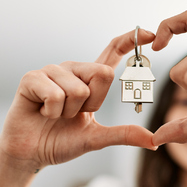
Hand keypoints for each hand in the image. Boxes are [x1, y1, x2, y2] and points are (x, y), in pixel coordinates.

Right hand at [0, 29, 156, 170]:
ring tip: (54, 114)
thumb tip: (154, 141)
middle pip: (103, 74)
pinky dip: (51, 112)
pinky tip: (42, 112)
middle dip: (92, 104)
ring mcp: (52, 72)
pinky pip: (55, 94)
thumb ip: (123, 135)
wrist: (31, 154)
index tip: (149, 33)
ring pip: (78, 89)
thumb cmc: (60, 141)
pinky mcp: (32, 78)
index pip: (112, 52)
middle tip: (73, 114)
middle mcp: (73, 70)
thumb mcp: (96, 139)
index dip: (130, 41)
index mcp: (89, 80)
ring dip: (68, 113)